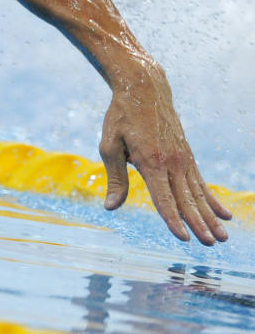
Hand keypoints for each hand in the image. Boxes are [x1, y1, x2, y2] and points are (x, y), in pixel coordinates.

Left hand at [98, 71, 231, 244]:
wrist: (144, 89)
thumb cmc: (121, 118)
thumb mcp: (109, 146)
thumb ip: (115, 179)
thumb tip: (111, 208)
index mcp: (151, 161)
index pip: (164, 198)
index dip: (173, 220)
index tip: (184, 239)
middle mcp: (172, 162)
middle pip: (187, 199)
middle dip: (199, 225)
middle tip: (212, 245)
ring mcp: (183, 159)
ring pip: (198, 193)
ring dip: (210, 217)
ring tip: (223, 237)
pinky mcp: (187, 156)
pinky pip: (201, 182)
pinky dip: (212, 200)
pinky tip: (224, 215)